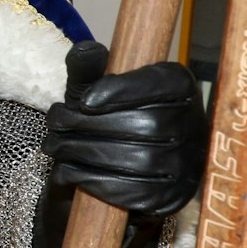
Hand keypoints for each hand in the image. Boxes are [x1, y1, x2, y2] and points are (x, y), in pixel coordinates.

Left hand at [43, 41, 206, 215]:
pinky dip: (94, 182)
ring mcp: (188, 164)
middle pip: (146, 125)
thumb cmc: (104, 119)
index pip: (160, 84)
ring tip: (54, 146)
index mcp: (180, 88)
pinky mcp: (173, 197)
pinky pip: (136, 192)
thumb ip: (88, 71)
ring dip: (84, 153)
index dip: (122, 91)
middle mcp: (194, 125)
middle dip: (89, 125)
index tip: (84, 101)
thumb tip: (85, 49)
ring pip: (138, 159)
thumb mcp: (92, 92)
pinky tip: (67, 172)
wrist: (115, 169)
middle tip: (54, 125)